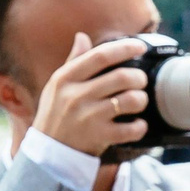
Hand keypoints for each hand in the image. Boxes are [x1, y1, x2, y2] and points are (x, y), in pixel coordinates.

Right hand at [31, 32, 155, 158]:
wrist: (48, 154)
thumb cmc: (54, 115)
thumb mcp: (56, 86)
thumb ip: (72, 61)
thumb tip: (82, 36)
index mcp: (65, 79)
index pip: (100, 56)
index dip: (124, 48)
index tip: (140, 47)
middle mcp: (76, 96)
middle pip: (122, 77)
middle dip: (139, 77)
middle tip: (140, 81)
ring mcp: (88, 118)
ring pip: (131, 100)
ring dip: (141, 99)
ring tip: (138, 101)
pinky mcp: (98, 137)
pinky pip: (131, 128)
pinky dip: (140, 126)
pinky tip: (137, 124)